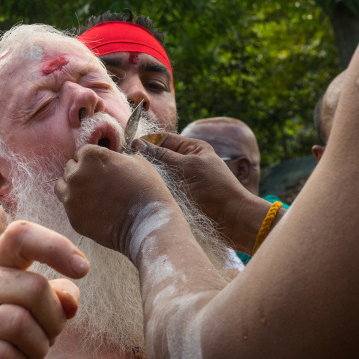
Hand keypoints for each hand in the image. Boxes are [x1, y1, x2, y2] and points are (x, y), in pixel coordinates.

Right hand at [0, 221, 88, 358]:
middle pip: (34, 287)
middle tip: (50, 338)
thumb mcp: (38, 314)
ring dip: (39, 347)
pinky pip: (3, 355)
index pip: (21, 235)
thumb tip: (70, 300)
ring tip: (33, 355)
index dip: (56, 246)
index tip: (83, 269)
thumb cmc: (7, 342)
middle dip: (55, 320)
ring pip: (19, 323)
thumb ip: (58, 298)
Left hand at [55, 144, 177, 255]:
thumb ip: (114, 157)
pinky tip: (95, 210)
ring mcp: (71, 198)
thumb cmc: (145, 188)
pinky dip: (79, 207)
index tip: (103, 169)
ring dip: (73, 188)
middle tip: (99, 183)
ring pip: (62, 187)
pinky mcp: (73, 218)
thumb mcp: (135, 161)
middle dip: (82, 173)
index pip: (81, 153)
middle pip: (70, 169)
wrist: (147, 222)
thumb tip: (109, 161)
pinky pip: (69, 208)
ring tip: (92, 196)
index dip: (94, 161)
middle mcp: (75, 174)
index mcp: (90, 156)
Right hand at [133, 134, 271, 252]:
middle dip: (146, 160)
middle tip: (126, 165)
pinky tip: (143, 193)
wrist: (233, 220)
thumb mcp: (185, 167)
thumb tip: (137, 143)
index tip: (126, 147)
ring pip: (161, 175)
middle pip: (160, 157)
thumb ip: (161, 155)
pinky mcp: (183, 197)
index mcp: (194, 148)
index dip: (146, 142)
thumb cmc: (213, 189)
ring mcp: (186, 180)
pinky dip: (156, 190)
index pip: (163, 139)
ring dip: (150, 177)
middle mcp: (189, 162)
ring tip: (132, 179)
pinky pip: (165, 189)